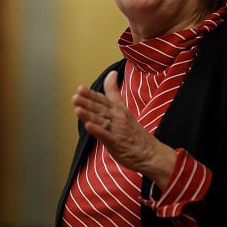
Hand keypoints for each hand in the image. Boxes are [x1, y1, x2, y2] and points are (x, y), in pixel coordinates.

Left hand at [71, 70, 176, 189]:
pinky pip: (105, 135)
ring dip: (89, 115)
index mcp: (118, 109)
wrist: (150, 152)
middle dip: (87, 103)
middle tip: (76, 96)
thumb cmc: (135, 132)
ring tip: (78, 109)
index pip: (103, 99)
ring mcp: (117, 130)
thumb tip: (111, 73)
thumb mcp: (124, 108)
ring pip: (101, 120)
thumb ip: (114, 92)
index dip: (91, 94)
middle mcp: (117, 117)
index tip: (80, 89)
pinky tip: (88, 126)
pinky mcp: (116, 142)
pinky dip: (97, 130)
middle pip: (100, 109)